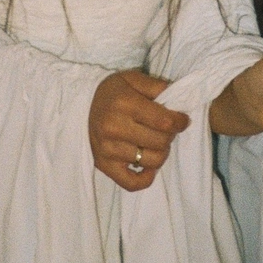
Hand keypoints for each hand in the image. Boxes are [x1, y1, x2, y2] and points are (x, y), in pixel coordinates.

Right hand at [89, 69, 187, 191]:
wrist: (80, 105)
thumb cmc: (113, 92)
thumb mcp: (133, 78)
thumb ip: (156, 86)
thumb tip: (178, 102)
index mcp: (124, 103)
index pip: (165, 121)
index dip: (180, 121)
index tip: (182, 119)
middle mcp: (114, 127)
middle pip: (161, 142)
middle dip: (170, 135)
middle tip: (166, 129)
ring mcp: (107, 149)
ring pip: (152, 161)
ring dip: (161, 152)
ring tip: (155, 142)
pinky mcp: (103, 165)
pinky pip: (132, 183)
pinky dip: (146, 178)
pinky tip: (147, 165)